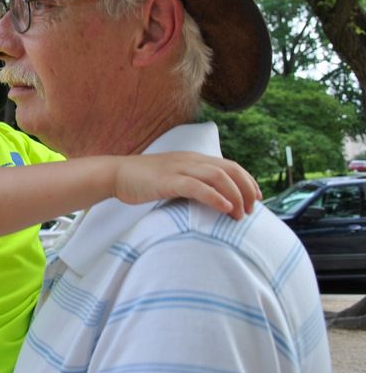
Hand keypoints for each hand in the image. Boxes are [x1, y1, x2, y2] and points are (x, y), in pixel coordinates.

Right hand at [113, 152, 260, 219]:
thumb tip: (212, 200)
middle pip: (230, 170)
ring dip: (235, 195)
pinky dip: (214, 197)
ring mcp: (179, 169)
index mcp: (193, 158)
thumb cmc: (143, 181)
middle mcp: (190, 160)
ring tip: (239, 214)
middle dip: (246, 190)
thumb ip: (192, 183)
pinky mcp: (167, 181)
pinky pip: (197, 186)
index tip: (256, 198)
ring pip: (218, 176)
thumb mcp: (173, 178)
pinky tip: (224, 208)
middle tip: (251, 210)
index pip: (230, 165)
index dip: (248, 181)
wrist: (116, 174)